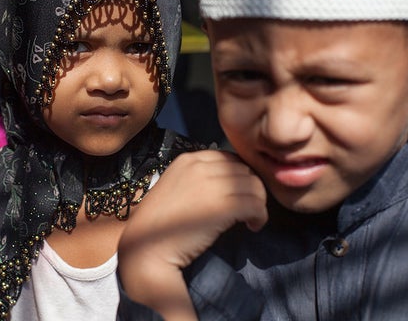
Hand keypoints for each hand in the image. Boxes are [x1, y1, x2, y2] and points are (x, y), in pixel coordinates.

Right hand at [118, 150, 266, 319]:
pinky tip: (252, 226)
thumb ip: (199, 179)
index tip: (239, 194)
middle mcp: (200, 166)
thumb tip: (232, 182)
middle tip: (248, 209)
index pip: (229, 158)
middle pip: (244, 170)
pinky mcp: (222, 206)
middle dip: (252, 189)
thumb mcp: (176, 187)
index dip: (240, 176)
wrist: (147, 249)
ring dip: (259, 204)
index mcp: (188, 159)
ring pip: (255, 186)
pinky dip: (260, 216)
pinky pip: (256, 204)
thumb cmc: (160, 225)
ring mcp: (211, 184)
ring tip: (251, 219)